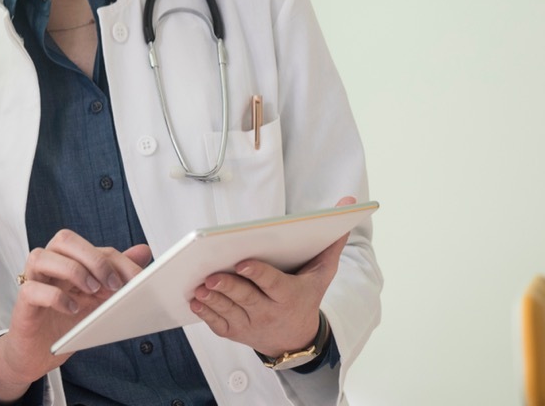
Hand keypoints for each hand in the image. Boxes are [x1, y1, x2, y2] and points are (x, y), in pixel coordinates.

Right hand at [0, 229, 150, 401]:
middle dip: (93, 258)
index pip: (94, 247)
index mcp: (68, 259)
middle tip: (112, 283)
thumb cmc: (64, 321)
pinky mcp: (23, 301)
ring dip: (73, 270)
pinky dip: (55, 296)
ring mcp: (33, 280)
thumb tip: (144, 250)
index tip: (137, 279)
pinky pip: (33, 289)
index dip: (118, 261)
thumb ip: (117, 274)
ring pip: (43, 256)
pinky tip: (72, 309)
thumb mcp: (98, 299)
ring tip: (92, 291)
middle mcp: (49, 263)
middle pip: (65, 240)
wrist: (36, 353)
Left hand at [189, 196, 355, 357]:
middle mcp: (269, 312)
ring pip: (229, 312)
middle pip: (246, 298)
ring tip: (199, 286)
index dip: (257, 274)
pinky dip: (206, 314)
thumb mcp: (323, 272)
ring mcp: (251, 324)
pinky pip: (219, 324)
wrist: (298, 338)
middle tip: (211, 276)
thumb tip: (348, 205)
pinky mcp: (236, 332)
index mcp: (289, 296)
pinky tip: (196, 300)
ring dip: (213, 300)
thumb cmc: (307, 296)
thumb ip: (332, 240)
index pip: (272, 284)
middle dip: (228, 287)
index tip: (242, 263)